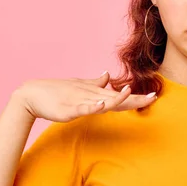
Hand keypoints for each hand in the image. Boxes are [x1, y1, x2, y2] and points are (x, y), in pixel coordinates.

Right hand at [13, 71, 156, 121]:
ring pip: (101, 101)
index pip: (120, 96)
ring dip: (116, 98)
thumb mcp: (79, 87)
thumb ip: (95, 83)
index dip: (136, 97)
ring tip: (130, 94)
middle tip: (153, 97)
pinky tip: (102, 104)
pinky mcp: (68, 109)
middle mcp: (90, 95)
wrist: (32, 94)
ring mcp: (79, 101)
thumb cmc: (56, 92)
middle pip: (116, 98)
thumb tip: (108, 76)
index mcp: (94, 92)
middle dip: (134, 99)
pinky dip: (92, 106)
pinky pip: (82, 108)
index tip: (154, 96)